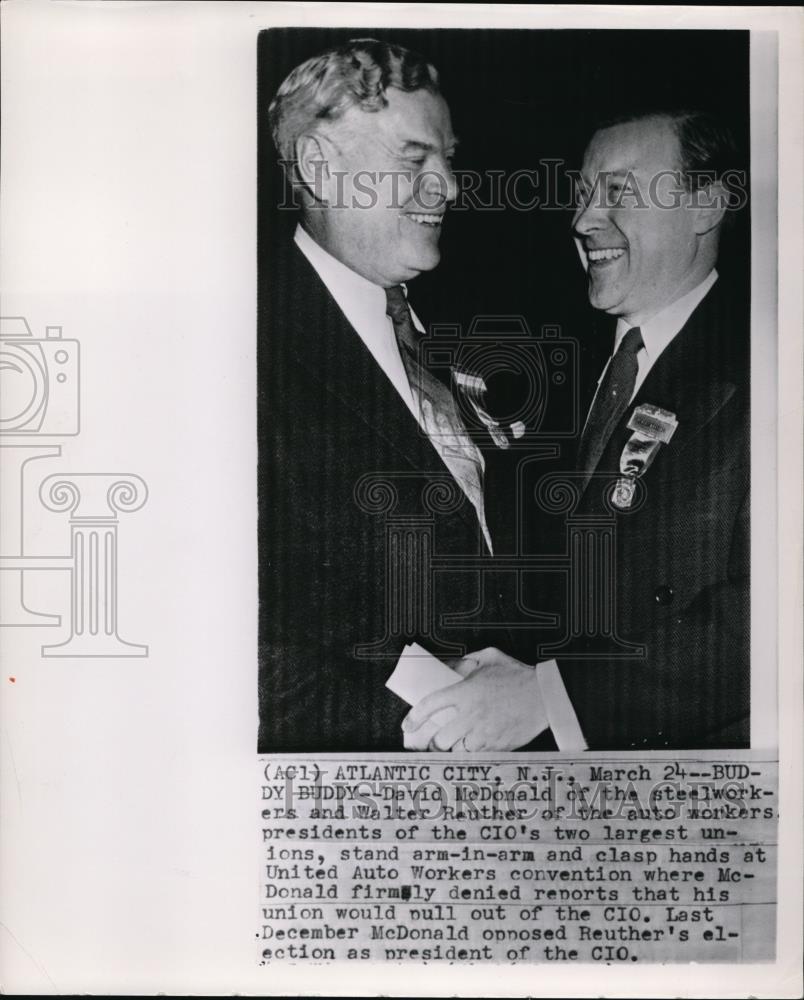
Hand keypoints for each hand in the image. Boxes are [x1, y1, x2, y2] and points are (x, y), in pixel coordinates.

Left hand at [402, 647, 548, 750]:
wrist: (545, 695)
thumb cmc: (518, 675)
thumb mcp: (489, 657)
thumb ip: (464, 661)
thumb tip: (446, 667)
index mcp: (466, 691)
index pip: (430, 705)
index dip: (414, 717)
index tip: (407, 725)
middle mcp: (471, 714)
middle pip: (440, 738)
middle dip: (432, 742)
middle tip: (430, 741)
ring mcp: (484, 732)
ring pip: (456, 750)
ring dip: (450, 749)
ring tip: (449, 746)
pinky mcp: (497, 745)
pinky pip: (475, 755)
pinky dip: (469, 754)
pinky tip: (470, 748)